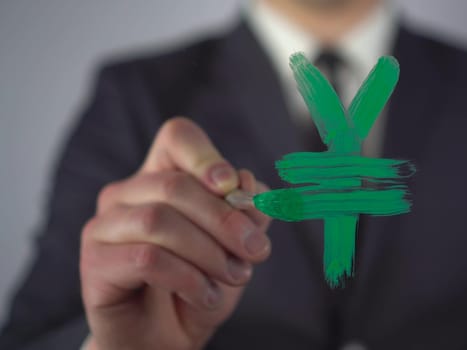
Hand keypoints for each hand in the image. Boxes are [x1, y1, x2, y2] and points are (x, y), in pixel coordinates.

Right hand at [80, 117, 270, 349]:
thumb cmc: (200, 286)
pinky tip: (205, 296)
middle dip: (225, 220)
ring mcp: (105, 226)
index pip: (177, 138)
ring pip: (159, 221)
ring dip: (209, 252)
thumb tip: (250, 184)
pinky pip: (147, 258)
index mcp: (162, 178)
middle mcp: (127, 194)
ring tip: (235, 277)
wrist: (165, 340)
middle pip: (176, 185)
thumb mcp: (235, 250)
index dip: (206, 156)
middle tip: (257, 251)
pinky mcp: (95, 262)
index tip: (232, 186)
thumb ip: (246, 215)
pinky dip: (188, 279)